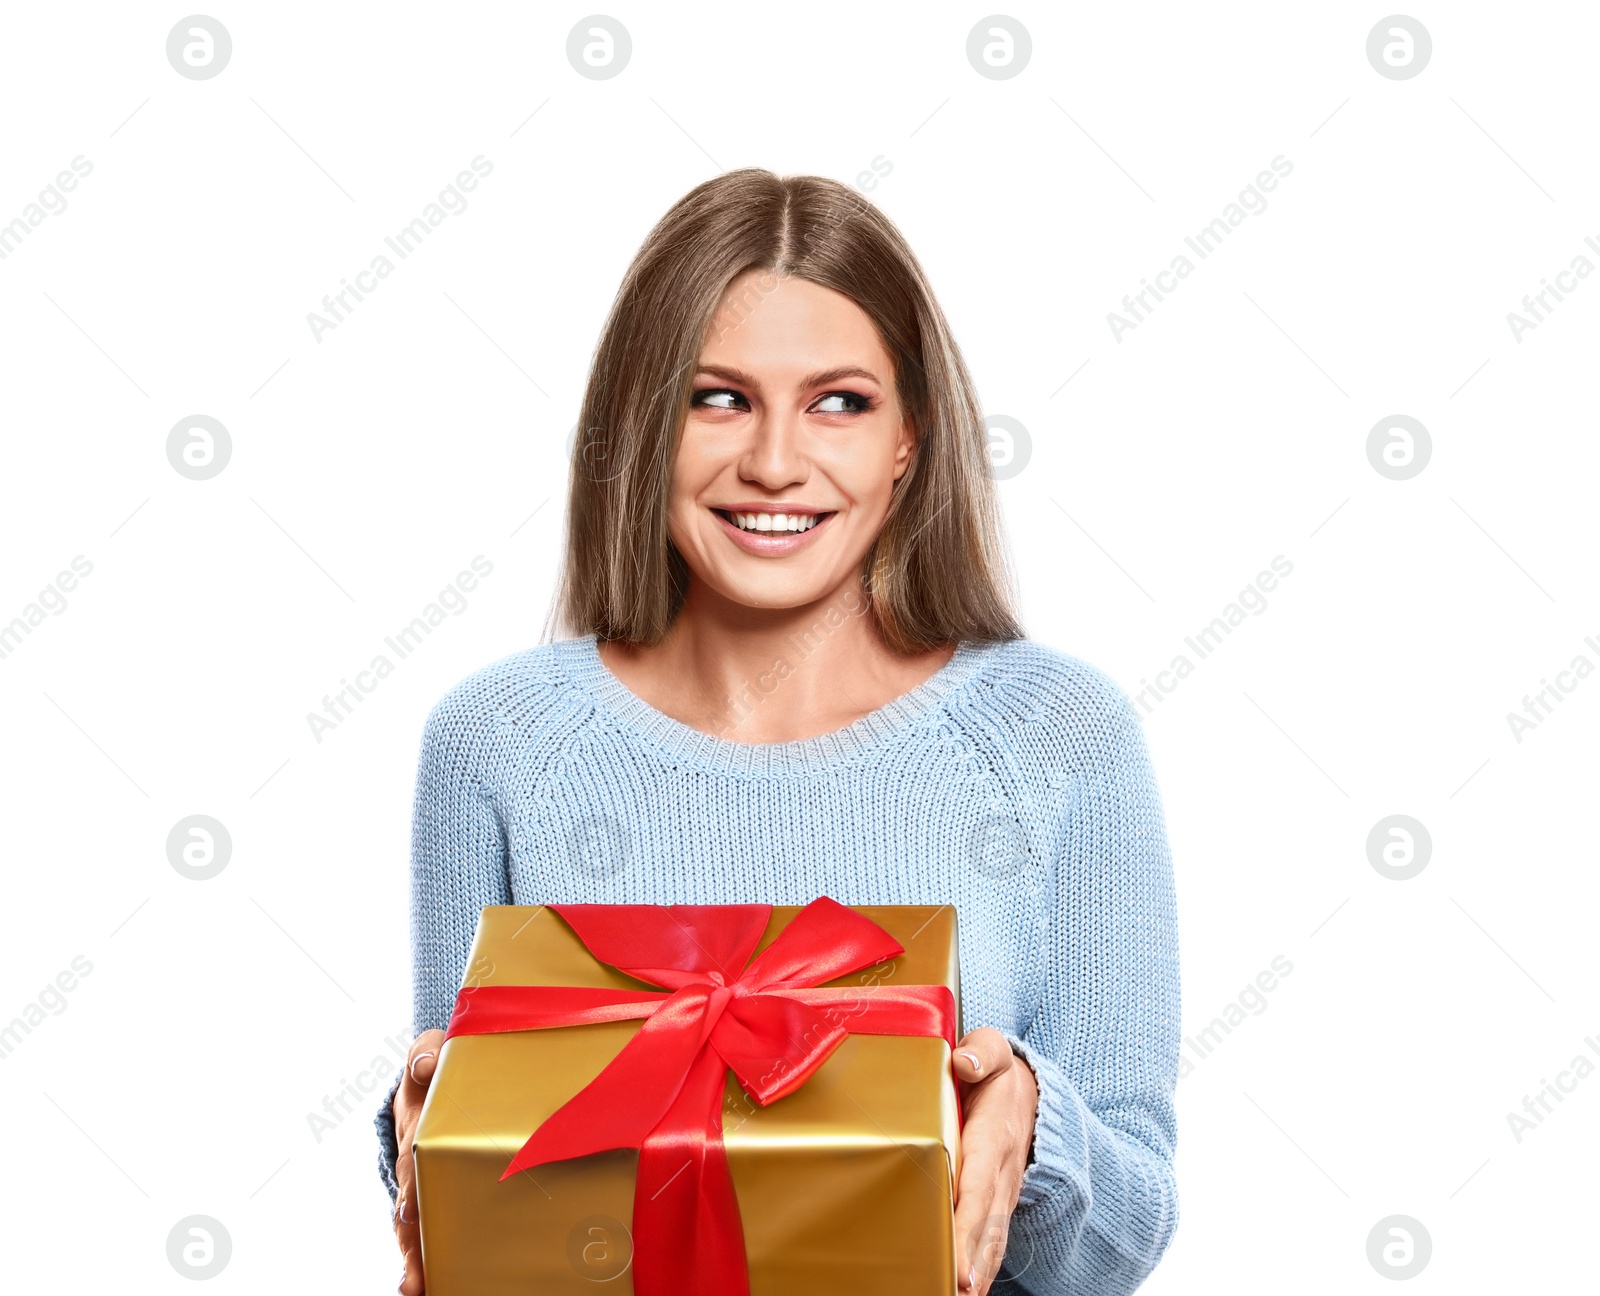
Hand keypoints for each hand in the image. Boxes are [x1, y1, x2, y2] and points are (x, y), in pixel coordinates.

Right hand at [394, 1028, 444, 1294]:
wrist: (431, 1079)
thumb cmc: (436, 1067)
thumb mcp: (430, 1050)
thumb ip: (426, 1052)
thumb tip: (424, 1068)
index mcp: (416, 1127)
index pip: (412, 1158)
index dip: (412, 1184)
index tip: (409, 1209)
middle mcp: (413, 1163)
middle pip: (410, 1206)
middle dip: (412, 1238)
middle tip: (414, 1272)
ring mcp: (422, 1184)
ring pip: (415, 1228)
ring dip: (417, 1260)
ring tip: (416, 1289)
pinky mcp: (437, 1197)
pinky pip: (431, 1231)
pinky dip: (429, 1259)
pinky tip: (430, 1286)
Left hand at [951, 1027, 1038, 1294]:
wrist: (1034, 1092)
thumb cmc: (1000, 1072)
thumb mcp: (993, 1048)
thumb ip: (980, 1052)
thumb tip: (963, 1064)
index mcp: (992, 1135)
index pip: (977, 1184)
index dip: (967, 1220)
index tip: (956, 1252)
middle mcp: (1001, 1171)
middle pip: (985, 1221)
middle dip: (971, 1257)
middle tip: (958, 1288)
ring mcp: (1004, 1190)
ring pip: (992, 1236)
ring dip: (979, 1269)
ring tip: (962, 1295)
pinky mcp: (1000, 1201)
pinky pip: (995, 1237)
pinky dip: (986, 1266)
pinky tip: (971, 1289)